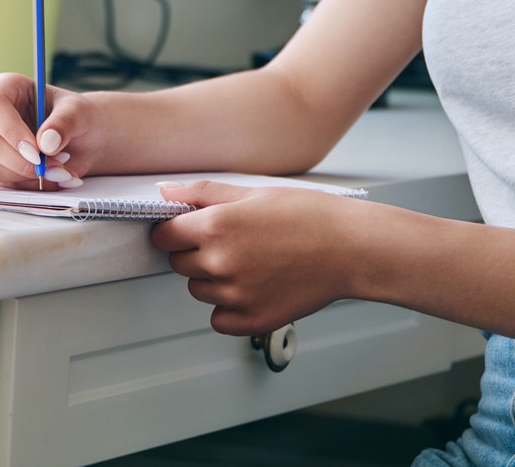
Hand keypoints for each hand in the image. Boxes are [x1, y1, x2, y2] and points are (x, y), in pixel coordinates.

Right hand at [0, 72, 96, 189]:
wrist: (83, 139)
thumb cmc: (77, 117)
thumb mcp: (79, 112)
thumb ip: (64, 123)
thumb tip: (46, 142)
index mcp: (7, 87)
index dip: (10, 130)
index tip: (37, 151)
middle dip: (21, 161)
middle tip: (54, 165)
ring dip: (26, 176)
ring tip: (58, 169)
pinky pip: (0, 182)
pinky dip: (28, 185)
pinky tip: (50, 177)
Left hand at [149, 181, 361, 336]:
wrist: (351, 249)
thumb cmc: (308, 216)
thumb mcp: (252, 193)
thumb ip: (202, 194)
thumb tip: (165, 193)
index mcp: (216, 226)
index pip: (164, 237)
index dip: (174, 232)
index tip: (187, 230)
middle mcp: (220, 263)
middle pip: (179, 265)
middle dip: (195, 253)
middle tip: (231, 243)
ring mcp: (235, 296)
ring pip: (199, 291)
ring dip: (213, 280)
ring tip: (251, 263)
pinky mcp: (252, 321)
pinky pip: (218, 320)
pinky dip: (229, 308)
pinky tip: (253, 288)